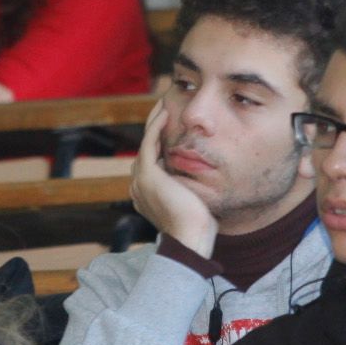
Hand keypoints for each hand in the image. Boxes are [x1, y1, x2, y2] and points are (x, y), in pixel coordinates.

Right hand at [129, 98, 219, 256]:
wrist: (191, 240)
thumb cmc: (199, 227)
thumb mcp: (194, 201)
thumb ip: (192, 187)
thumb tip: (207, 176)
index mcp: (146, 193)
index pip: (152, 159)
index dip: (160, 140)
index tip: (173, 124)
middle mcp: (138, 185)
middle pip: (147, 148)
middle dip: (155, 127)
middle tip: (166, 106)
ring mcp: (140, 180)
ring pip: (146, 142)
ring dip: (154, 121)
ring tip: (164, 104)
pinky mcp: (147, 174)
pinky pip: (149, 143)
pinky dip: (156, 126)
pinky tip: (165, 113)